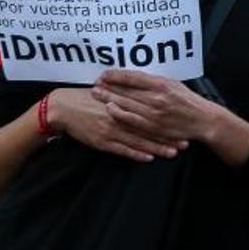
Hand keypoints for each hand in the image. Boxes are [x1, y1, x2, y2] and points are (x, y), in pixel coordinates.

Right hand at [47, 88, 186, 162]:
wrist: (64, 108)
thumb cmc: (87, 98)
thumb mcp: (108, 91)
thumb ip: (125, 95)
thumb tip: (145, 96)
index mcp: (121, 102)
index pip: (149, 113)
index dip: (166, 120)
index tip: (181, 125)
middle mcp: (119, 116)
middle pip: (148, 128)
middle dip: (167, 136)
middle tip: (184, 142)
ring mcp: (111, 129)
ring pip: (138, 140)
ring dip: (157, 147)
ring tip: (173, 152)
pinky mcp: (102, 141)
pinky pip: (122, 149)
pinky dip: (136, 154)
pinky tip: (149, 158)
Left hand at [91, 70, 220, 143]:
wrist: (202, 120)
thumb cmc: (187, 100)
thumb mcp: (173, 83)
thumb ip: (154, 81)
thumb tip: (134, 77)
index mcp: (162, 84)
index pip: (133, 77)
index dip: (116, 75)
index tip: (105, 74)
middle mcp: (157, 98)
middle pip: (127, 91)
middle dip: (108, 87)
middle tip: (94, 83)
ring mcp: (155, 114)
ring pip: (127, 105)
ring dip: (110, 99)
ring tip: (97, 95)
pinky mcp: (154, 127)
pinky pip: (133, 120)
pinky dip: (120, 114)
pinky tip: (110, 109)